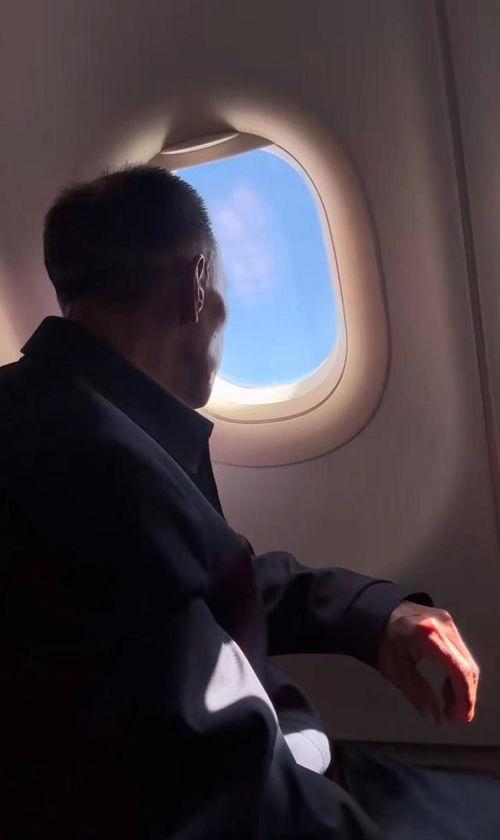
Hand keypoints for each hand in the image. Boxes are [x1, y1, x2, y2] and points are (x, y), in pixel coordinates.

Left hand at [376, 601, 479, 723]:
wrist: (375, 613)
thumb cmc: (380, 638)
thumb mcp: (393, 669)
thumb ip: (417, 692)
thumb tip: (435, 716)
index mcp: (427, 635)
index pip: (458, 669)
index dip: (464, 697)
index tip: (460, 717)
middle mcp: (442, 625)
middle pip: (467, 667)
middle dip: (465, 697)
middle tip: (455, 717)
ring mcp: (447, 623)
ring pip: (467, 662)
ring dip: (462, 687)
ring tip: (447, 705)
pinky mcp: (448, 624)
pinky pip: (461, 654)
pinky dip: (458, 673)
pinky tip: (446, 687)